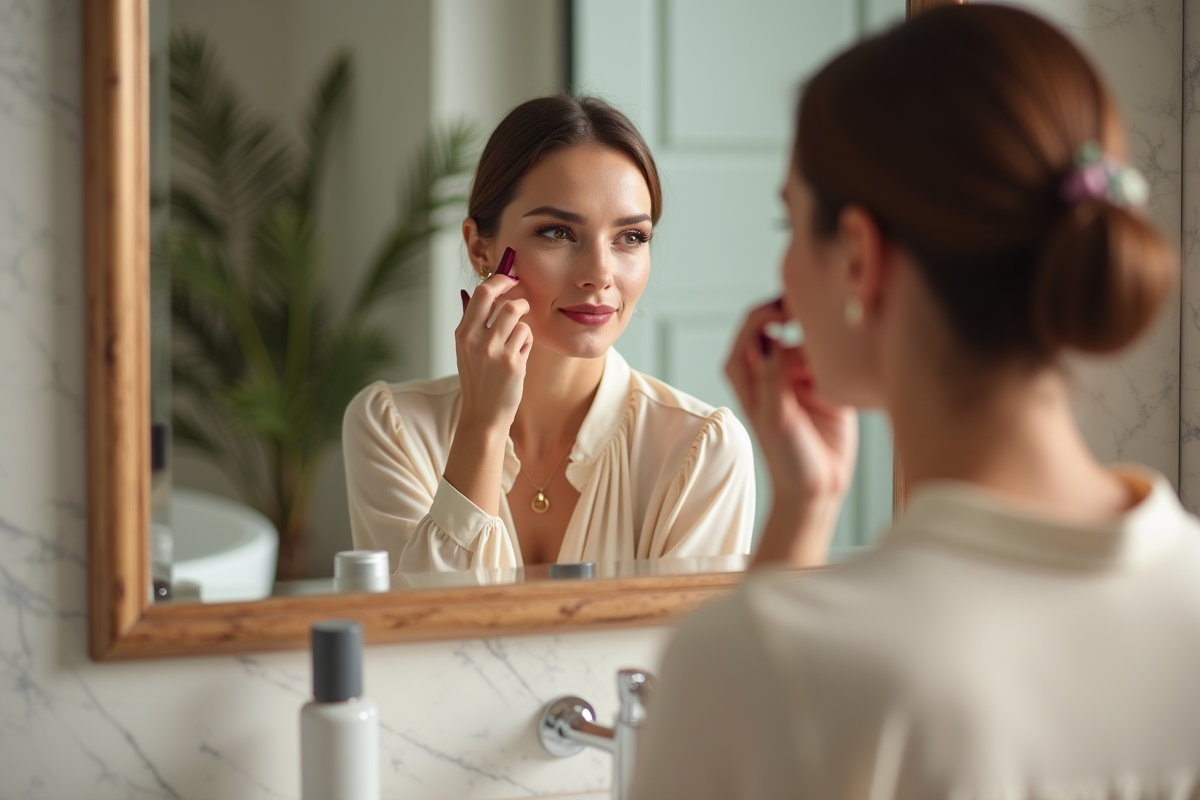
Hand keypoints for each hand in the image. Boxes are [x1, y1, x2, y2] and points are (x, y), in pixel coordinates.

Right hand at [455, 273, 531, 432]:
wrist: (483, 415)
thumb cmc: (479, 380)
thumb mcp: (468, 350)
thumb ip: (478, 324)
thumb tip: (495, 293)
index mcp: (462, 333)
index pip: (481, 293)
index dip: (499, 281)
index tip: (509, 279)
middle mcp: (475, 339)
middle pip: (500, 298)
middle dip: (515, 292)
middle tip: (522, 297)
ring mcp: (493, 350)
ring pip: (517, 314)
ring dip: (522, 321)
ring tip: (519, 337)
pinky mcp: (512, 362)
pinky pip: (526, 335)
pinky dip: (527, 341)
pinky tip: (520, 354)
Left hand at [724, 298, 857, 566]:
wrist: (817, 488)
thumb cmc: (786, 458)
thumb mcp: (774, 416)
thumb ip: (773, 377)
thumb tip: (781, 343)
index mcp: (750, 375)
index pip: (752, 329)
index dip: (766, 313)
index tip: (787, 313)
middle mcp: (774, 370)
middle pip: (781, 324)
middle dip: (796, 316)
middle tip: (816, 316)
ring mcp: (802, 376)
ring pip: (811, 339)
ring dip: (821, 342)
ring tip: (827, 366)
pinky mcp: (830, 384)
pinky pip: (834, 359)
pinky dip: (840, 356)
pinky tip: (845, 370)